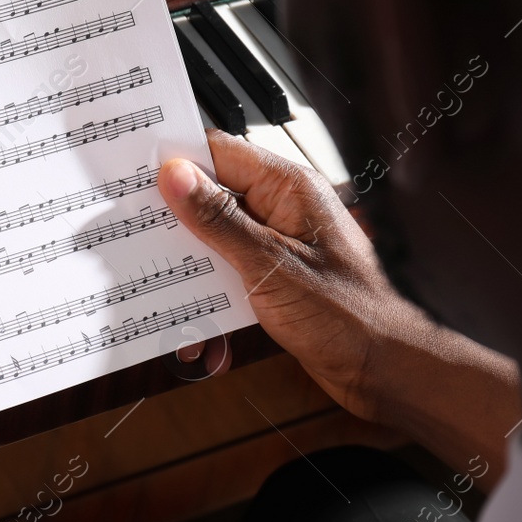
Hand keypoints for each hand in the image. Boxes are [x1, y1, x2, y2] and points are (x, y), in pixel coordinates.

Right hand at [159, 132, 520, 484]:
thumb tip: (176, 177)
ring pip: (215, 239)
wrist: (386, 368)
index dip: (175, 161)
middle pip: (212, 196)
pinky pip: (227, 272)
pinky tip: (199, 325)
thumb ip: (218, 219)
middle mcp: (283, 209)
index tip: (135, 174)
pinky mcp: (274, 277)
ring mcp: (278, 243)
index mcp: (288, 188)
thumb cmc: (350, 316)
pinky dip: (209, 295)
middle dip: (175, 219)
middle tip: (136, 234)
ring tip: (165, 287)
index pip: (218, 152)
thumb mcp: (269, 264)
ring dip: (190, 266)